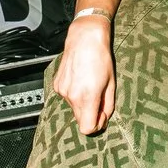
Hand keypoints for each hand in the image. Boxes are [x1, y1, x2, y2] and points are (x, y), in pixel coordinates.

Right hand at [52, 15, 115, 134]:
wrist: (85, 38)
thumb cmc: (100, 57)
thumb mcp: (111, 83)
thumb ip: (107, 105)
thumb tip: (104, 118)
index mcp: (87, 97)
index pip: (87, 128)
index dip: (96, 125)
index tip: (102, 117)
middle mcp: (71, 96)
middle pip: (80, 119)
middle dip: (90, 114)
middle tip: (99, 100)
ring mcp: (62, 90)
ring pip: (73, 108)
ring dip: (82, 102)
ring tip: (90, 85)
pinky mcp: (57, 84)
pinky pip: (67, 97)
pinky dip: (74, 94)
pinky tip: (81, 80)